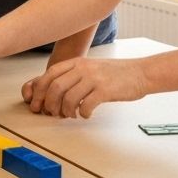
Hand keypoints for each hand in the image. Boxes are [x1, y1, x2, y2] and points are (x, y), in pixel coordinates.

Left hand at [22, 55, 147, 117]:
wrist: (140, 72)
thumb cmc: (114, 73)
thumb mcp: (90, 68)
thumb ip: (72, 75)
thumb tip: (51, 93)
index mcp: (77, 62)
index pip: (49, 74)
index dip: (40, 90)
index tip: (37, 104)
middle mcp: (83, 68)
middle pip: (55, 87)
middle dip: (50, 104)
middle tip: (53, 113)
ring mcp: (94, 78)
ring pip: (68, 98)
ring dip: (66, 111)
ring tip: (71, 114)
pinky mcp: (105, 90)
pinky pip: (86, 105)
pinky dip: (82, 114)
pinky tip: (85, 114)